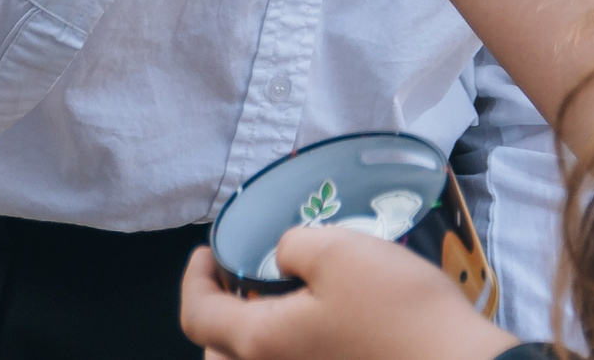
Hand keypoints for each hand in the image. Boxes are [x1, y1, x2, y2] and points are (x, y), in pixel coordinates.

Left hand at [178, 230, 516, 359]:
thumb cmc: (399, 313)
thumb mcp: (340, 250)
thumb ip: (293, 245)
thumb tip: (282, 256)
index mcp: (262, 343)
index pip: (198, 316)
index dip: (193, 279)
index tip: (205, 252)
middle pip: (218, 355)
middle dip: (218, 319)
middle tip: (240, 283)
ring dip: (251, 342)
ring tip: (277, 308)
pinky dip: (286, 354)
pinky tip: (314, 333)